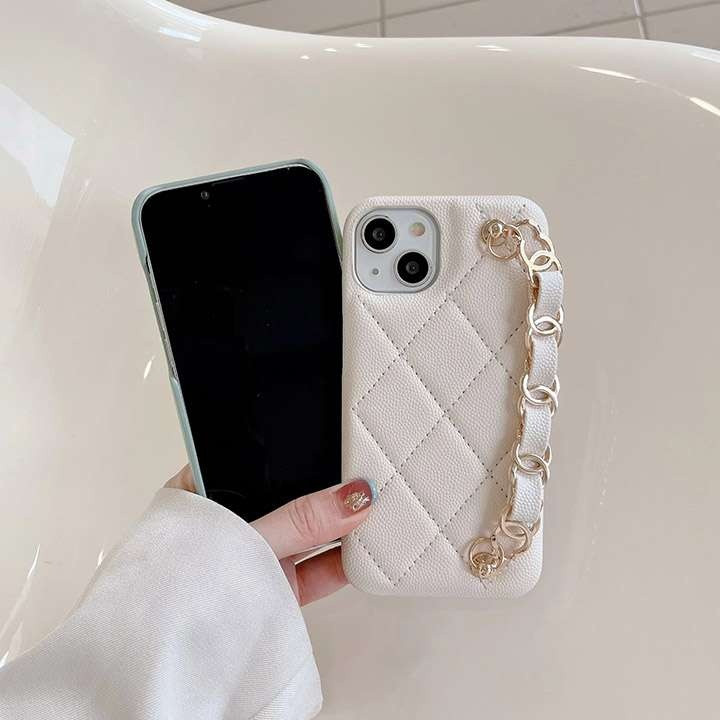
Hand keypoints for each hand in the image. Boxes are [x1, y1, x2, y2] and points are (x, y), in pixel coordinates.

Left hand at [165, 466, 374, 604]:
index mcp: (205, 492)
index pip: (258, 460)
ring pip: (304, 533)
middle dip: (322, 492)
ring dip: (336, 527)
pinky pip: (314, 567)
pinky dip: (339, 561)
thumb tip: (352, 496)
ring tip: (371, 508)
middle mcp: (231, 522)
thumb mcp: (246, 542)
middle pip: (287, 497)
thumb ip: (300, 520)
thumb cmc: (178, 595)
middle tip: (359, 478)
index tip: (334, 446)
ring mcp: (255, 555)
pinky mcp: (276, 587)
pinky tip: (363, 549)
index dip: (295, 452)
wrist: (170, 668)